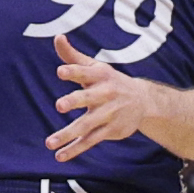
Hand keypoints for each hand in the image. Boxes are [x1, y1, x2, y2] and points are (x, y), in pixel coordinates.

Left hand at [50, 46, 162, 160]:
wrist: (144, 101)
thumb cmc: (111, 81)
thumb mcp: (95, 66)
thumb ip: (73, 56)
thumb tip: (57, 37)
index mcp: (100, 76)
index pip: (84, 72)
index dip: (73, 71)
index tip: (61, 71)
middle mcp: (105, 94)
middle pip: (88, 98)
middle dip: (75, 101)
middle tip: (59, 105)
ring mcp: (108, 114)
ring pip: (87, 124)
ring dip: (68, 133)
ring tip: (49, 142)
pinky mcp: (111, 130)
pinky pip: (90, 141)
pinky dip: (75, 149)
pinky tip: (60, 155)